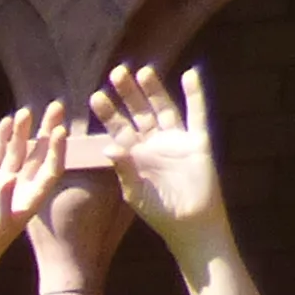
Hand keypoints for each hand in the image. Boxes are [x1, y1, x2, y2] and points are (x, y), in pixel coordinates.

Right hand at [0, 103, 70, 267]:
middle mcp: (20, 189)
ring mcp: (1, 184)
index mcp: (30, 200)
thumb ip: (1, 204)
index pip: (50, 170)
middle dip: (48, 131)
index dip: (56, 150)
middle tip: (57, 106)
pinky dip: (0, 140)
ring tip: (27, 110)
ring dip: (23, 131)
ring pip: (16, 151)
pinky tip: (5, 123)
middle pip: (39, 154)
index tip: (61, 130)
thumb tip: (7, 178)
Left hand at [92, 65, 224, 236]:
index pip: (119, 128)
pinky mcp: (197, 141)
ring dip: (155, 90)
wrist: (189, 224)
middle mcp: (154, 142)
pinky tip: (189, 75)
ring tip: (144, 70)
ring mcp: (176, 139)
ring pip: (163, 108)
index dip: (109, 113)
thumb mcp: (134, 191)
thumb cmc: (158, 212)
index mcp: (134, 154)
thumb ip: (123, 169)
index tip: (96, 95)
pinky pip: (196, 114)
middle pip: (139, 112)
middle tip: (116, 73)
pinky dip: (195, 95)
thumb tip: (109, 146)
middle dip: (128, 94)